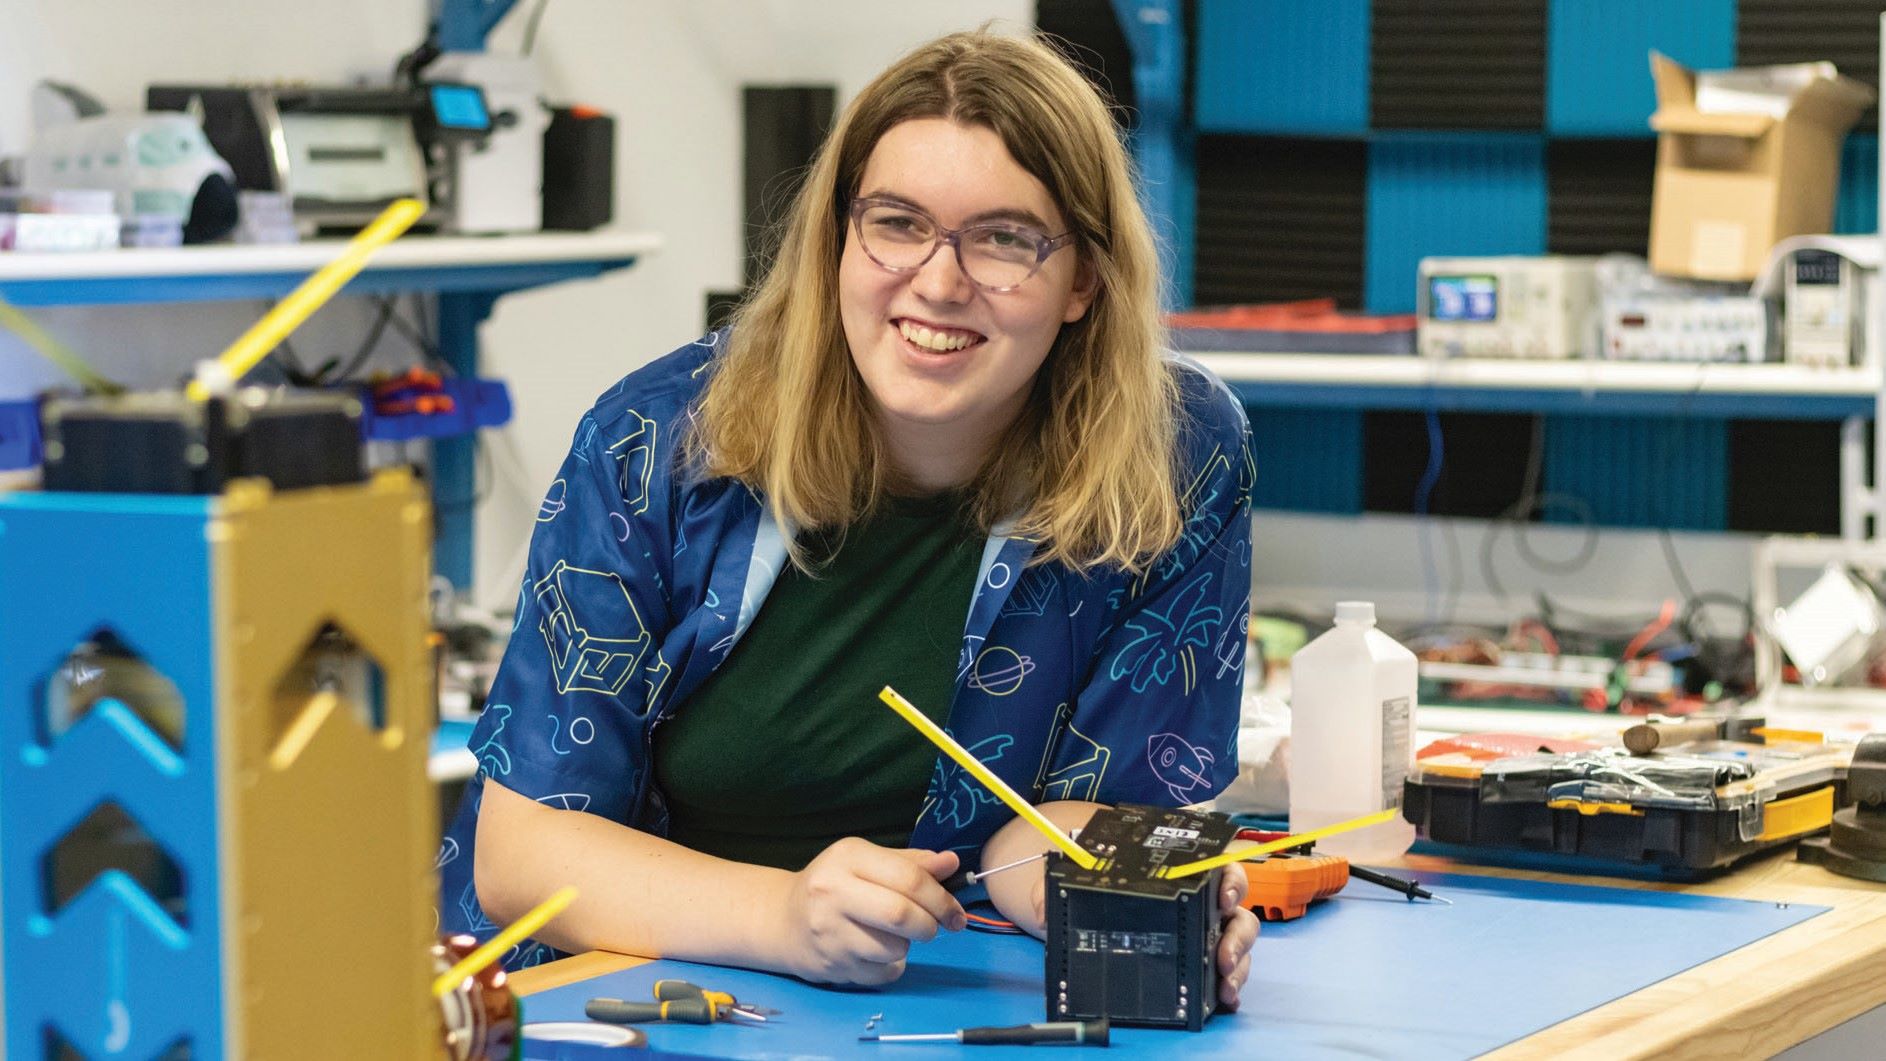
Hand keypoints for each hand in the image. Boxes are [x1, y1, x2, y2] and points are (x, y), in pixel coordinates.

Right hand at [776, 838, 966, 984]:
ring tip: (891, 935)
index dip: (941, 897)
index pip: (909, 878)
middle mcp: (833, 892)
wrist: (783, 920)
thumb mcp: (868, 862)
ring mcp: (829, 932)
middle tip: (934, 927)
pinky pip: (883, 973)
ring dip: (906, 945)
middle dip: (930, 924)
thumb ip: (911, 863)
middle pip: (901, 915)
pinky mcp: (831, 966)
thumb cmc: (835, 885)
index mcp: (848, 857)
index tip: (955, 912)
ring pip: (895, 948)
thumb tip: (951, 863)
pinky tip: (875, 952)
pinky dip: (891, 966)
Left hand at [1018, 856, 1256, 1009]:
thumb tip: (1043, 909)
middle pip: (1238, 912)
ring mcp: (1206, 936)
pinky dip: (1230, 987)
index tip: (1223, 895)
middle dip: (1236, 935)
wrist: (1088, 920)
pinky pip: (1226, 975)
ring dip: (1237, 965)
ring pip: (1237, 946)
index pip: (1219, 869)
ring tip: (1224, 985)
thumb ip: (1055, 893)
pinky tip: (1224, 999)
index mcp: (1183, 874)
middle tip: (1221, 956)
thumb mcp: (1075, 886)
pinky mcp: (1201, 966)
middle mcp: (1202, 904)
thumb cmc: (1096, 893)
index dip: (1230, 880)